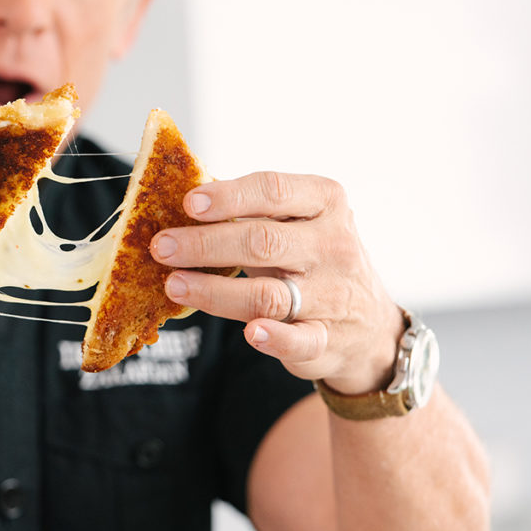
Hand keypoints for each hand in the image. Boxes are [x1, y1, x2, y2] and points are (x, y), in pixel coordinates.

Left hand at [149, 171, 404, 393]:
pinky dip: (276, 338)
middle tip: (162, 247)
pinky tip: (250, 333)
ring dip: (215, 291)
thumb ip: (249, 211)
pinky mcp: (328, 340)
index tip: (188, 203)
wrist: (368, 325)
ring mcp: (332, 294)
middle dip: (205, 244)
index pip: (273, 191)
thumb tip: (181, 195)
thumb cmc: (312, 260)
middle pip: (262, 241)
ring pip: (268, 294)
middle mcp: (332, 245)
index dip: (228, 196)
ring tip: (174, 284)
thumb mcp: (296, 224)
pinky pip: (301, 339)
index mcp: (324, 203)